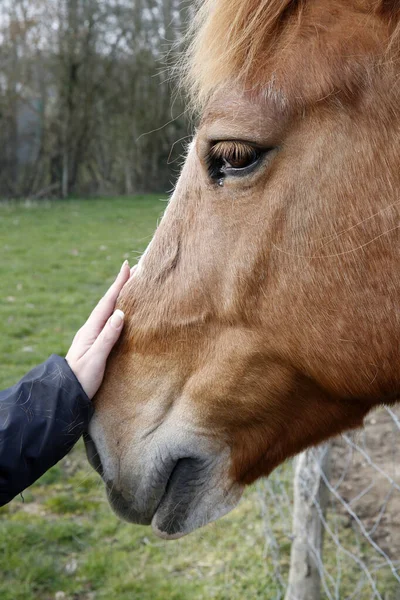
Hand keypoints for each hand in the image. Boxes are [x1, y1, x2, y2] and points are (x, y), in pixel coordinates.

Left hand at [66, 260, 130, 398]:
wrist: (66, 394)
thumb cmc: (82, 379)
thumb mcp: (96, 358)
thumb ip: (107, 336)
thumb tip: (120, 313)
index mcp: (91, 329)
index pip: (108, 302)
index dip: (118, 283)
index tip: (128, 265)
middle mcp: (91, 329)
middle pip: (109, 302)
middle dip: (122, 285)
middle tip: (137, 269)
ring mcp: (93, 336)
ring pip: (109, 311)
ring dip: (121, 296)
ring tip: (133, 286)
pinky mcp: (96, 344)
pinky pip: (110, 321)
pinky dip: (118, 311)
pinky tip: (123, 312)